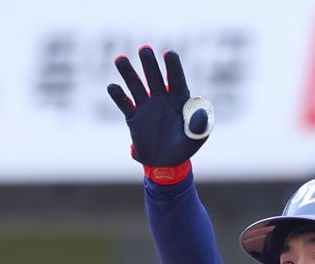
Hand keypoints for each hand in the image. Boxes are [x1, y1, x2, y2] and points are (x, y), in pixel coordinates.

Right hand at [106, 47, 211, 173]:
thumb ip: (200, 125)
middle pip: (154, 77)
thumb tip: (201, 110)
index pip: (176, 79)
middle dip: (149, 64)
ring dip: (128, 72)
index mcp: (179, 99)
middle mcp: (161, 98)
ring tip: (120, 59)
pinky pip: (125, 104)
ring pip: (136, 85)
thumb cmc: (185, 147)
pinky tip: (112, 87)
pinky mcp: (133, 117)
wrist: (166, 163)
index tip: (169, 54)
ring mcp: (146, 106)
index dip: (173, 66)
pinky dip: (118, 95)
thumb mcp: (196, 138)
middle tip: (144, 49)